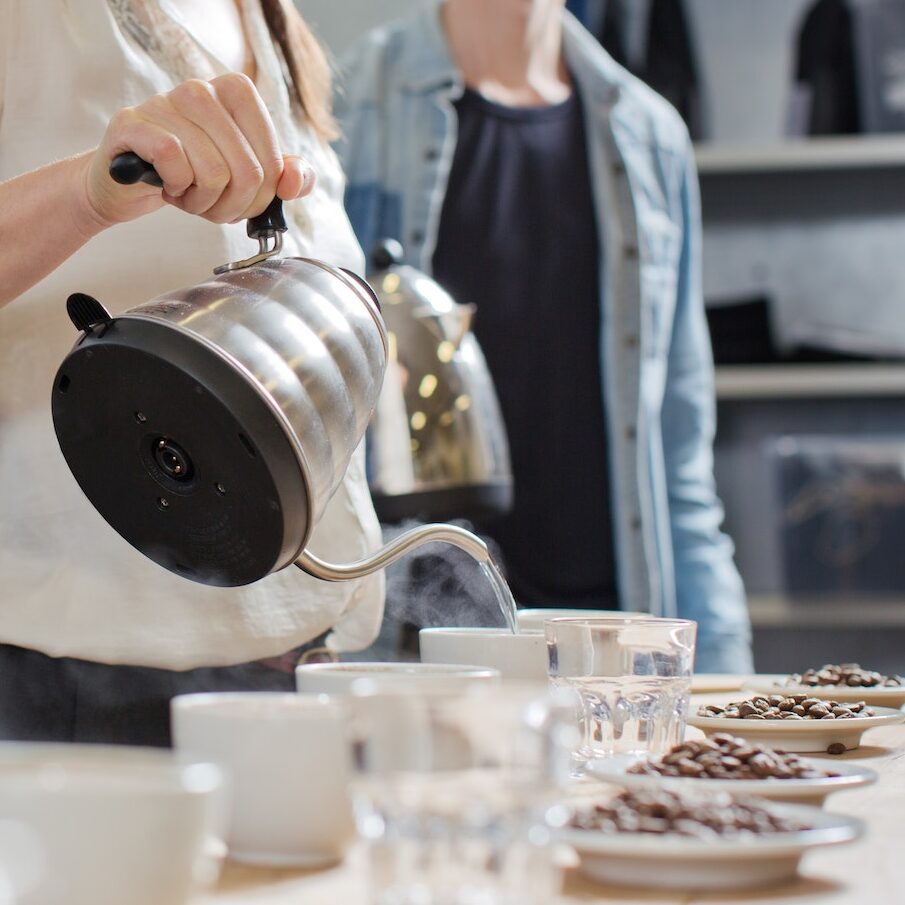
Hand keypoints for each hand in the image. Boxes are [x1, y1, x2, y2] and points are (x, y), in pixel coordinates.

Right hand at [82, 73, 313, 227]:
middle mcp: (202, 89)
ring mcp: (165, 101)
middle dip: (233, 206)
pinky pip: (176, 165)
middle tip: (213, 206)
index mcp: (237, 93)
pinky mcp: (134, 123)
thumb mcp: (249, 177)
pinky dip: (176, 190)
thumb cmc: (194, 175)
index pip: (272, 162)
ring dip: (203, 204)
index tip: (243, 202)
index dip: (262, 197)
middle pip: (247, 173)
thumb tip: (294, 181)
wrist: (131, 184)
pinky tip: (167, 186)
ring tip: (189, 195)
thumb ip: (287, 176)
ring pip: (213, 173)